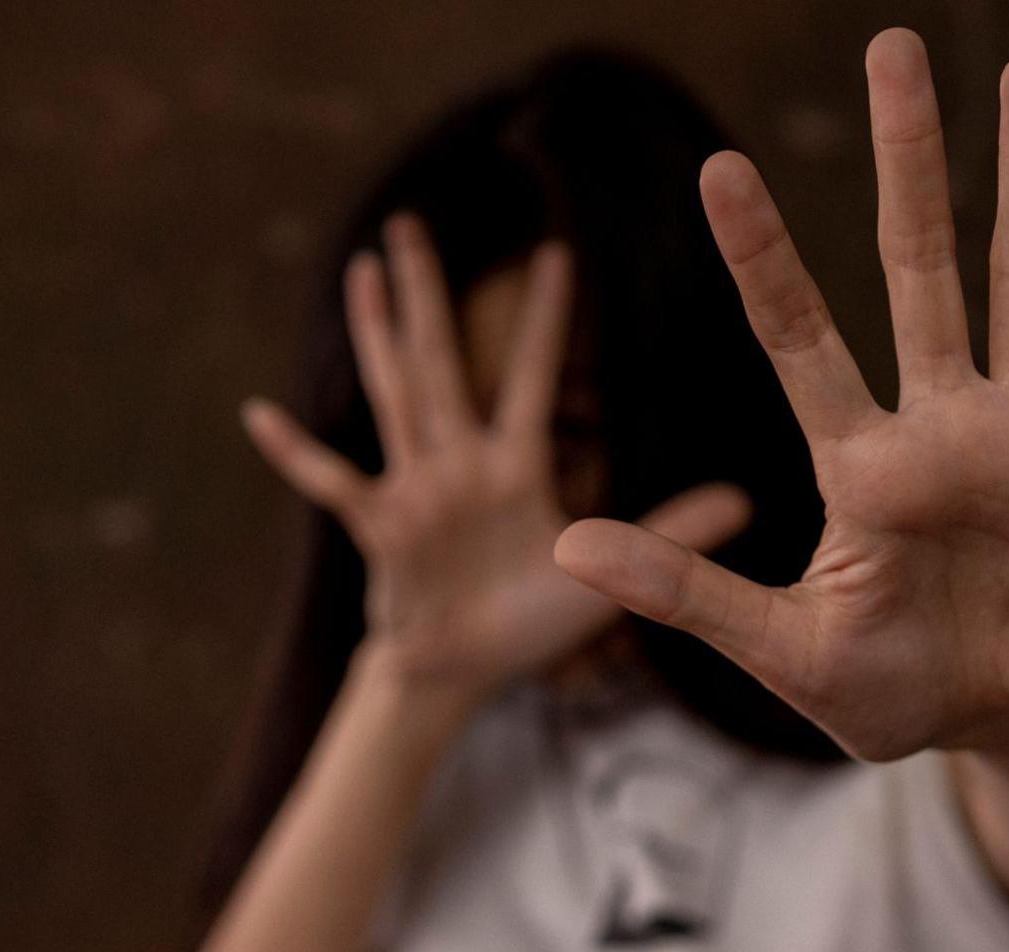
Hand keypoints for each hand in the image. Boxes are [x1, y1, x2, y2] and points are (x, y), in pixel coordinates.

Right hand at [245, 215, 749, 697]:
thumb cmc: (526, 623)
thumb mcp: (602, 576)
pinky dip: (297, 451)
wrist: (460, 674)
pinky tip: (259, 413)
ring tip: (362, 271)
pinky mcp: (381, 529)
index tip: (558, 251)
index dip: (542, 318)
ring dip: (378, 335)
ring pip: (394, 396)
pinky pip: (334, 482)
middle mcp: (458, 463)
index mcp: (511, 466)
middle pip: (441, 361)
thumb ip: (669, 533)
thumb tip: (748, 500)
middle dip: (430, 294)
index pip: (528, 376)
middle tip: (412, 221)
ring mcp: (414, 490)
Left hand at [554, 30, 1008, 761]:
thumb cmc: (869, 683)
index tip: (718, 168)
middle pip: (919, 270)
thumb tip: (567, 546)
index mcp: (857, 464)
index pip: (798, 338)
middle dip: (908, 164)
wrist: (975, 720)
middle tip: (892, 50)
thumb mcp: (773, 647)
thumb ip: (683, 593)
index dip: (764, 257)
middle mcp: (938, 426)